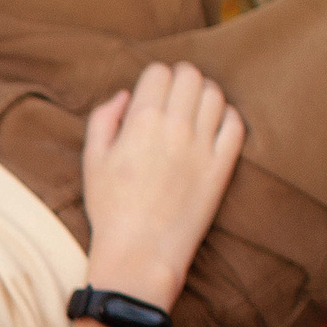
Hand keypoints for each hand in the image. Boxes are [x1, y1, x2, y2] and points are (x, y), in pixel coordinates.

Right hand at [81, 62, 245, 308]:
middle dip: (180, 80)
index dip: (154, 79)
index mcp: (139, 122)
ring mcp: (201, 146)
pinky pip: (235, 125)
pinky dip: (227, 117)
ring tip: (194, 110)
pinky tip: (214, 127)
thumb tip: (125, 95)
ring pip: (214, 95)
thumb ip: (103, 120)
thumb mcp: (91, 162)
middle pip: (189, 76)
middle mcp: (174, 128)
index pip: (158, 73)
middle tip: (174, 97)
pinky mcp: (221, 167)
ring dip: (204, 95)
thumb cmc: (110, 210)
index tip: (151, 93)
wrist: (139, 254)